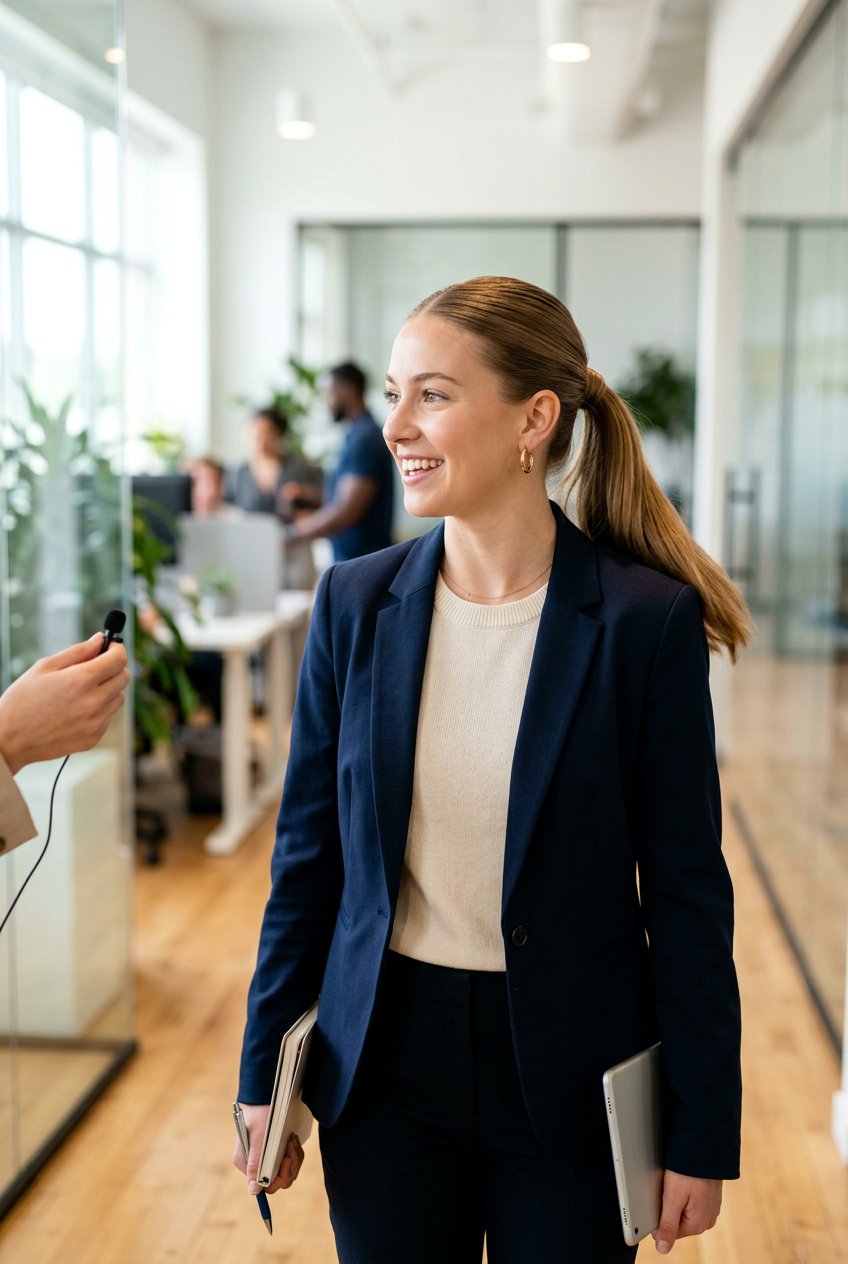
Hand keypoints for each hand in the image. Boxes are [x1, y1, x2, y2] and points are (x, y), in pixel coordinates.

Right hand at [0, 634, 130, 773]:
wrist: (11, 739)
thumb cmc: (23, 700)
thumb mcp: (45, 667)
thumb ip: (78, 651)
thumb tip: (100, 639)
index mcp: (81, 680)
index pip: (119, 659)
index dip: (117, 649)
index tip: (111, 647)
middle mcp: (94, 702)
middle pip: (124, 677)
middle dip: (114, 667)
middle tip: (97, 666)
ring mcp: (96, 722)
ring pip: (119, 698)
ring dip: (108, 689)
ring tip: (82, 690)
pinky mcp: (94, 738)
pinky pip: (108, 717)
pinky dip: (100, 709)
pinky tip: (78, 708)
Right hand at [232, 1102, 305, 1195]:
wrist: (267, 1094)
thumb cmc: (260, 1115)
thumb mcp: (258, 1140)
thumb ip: (255, 1166)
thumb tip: (253, 1191)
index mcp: (247, 1164)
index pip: (266, 1185)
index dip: (280, 1177)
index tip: (287, 1160)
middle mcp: (256, 1164)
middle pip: (279, 1179)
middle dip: (290, 1165)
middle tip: (291, 1145)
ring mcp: (267, 1157)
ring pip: (287, 1170)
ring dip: (294, 1156)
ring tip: (292, 1139)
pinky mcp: (277, 1150)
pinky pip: (291, 1160)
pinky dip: (294, 1151)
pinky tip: (292, 1138)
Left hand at [652, 1171, 722, 1253]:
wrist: (706, 1146)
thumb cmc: (689, 1170)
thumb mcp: (673, 1198)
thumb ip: (667, 1225)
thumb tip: (662, 1249)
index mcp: (698, 1225)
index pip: (669, 1231)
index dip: (660, 1216)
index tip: (660, 1197)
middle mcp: (707, 1220)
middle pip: (677, 1220)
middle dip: (669, 1205)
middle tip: (669, 1186)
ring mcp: (710, 1208)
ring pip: (684, 1209)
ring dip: (677, 1197)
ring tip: (678, 1181)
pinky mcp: (710, 1196)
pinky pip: (692, 1199)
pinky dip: (685, 1191)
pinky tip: (684, 1179)